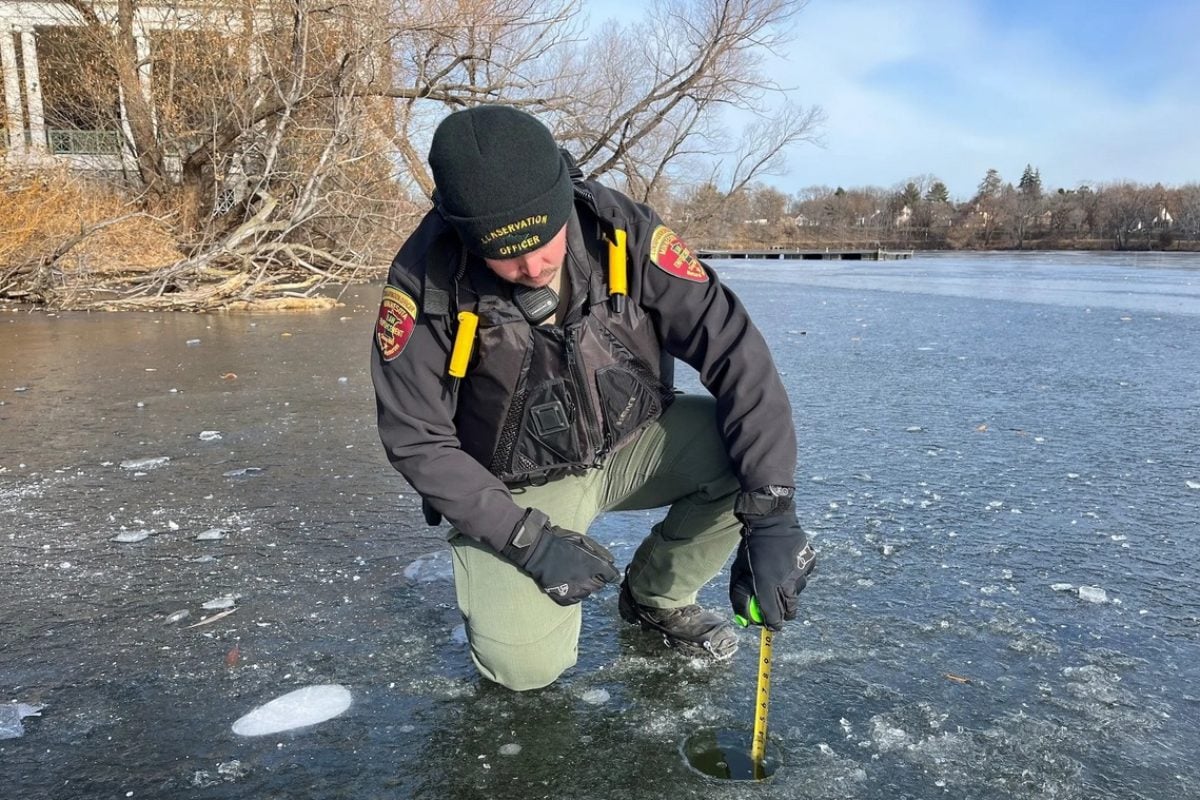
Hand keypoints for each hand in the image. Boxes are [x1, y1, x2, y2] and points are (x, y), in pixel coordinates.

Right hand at [502, 509, 618, 604]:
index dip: (609, 573)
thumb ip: (600, 552)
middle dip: (596, 578)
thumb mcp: (583, 540)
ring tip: (574, 576)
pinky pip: (576, 600)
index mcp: (596, 565)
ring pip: (588, 593)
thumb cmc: (560, 542)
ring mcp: (576, 590)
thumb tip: (612, 561)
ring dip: (585, 586)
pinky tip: (568, 584)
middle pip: (600, 585)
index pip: (612, 576)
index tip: (605, 571)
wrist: (538, 552)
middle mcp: (589, 580)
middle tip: (584, 569)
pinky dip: (574, 593)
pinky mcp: (564, 597)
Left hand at [729, 512, 815, 630]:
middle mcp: (787, 582)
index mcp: (767, 585)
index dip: (772, 625)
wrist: (771, 519)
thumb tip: (744, 620)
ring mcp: (801, 572)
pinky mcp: (810, 562)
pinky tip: (787, 564)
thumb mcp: (738, 572)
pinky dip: (796, 575)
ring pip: (797, 592)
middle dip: (783, 613)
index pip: (774, 618)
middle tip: (777, 610)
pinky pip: (804, 576)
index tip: (769, 625)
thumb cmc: (750, 547)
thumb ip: (739, 597)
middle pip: (790, 611)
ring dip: (788, 591)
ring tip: (778, 576)